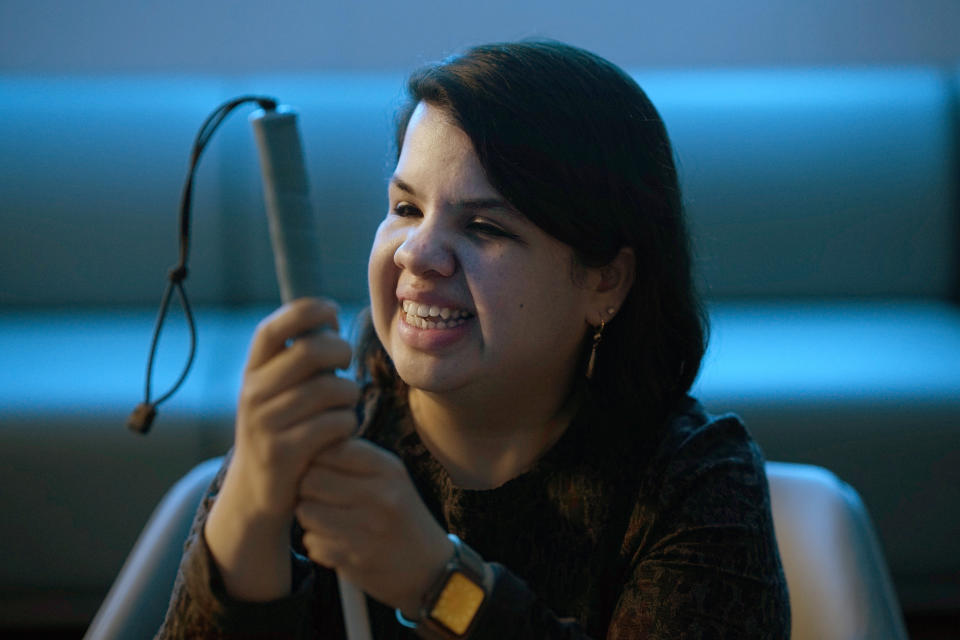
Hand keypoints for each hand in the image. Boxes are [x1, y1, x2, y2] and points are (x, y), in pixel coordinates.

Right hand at [227, 297, 359, 522]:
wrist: (257, 492)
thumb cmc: (283, 428)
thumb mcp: (278, 389)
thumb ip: (297, 357)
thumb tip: (328, 313)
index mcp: (253, 371)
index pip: (273, 328)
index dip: (307, 311)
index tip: (333, 313)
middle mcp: (253, 393)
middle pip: (310, 352)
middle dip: (341, 351)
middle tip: (346, 365)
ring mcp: (266, 423)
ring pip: (330, 389)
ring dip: (350, 393)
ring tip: (346, 402)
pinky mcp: (284, 452)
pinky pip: (335, 424)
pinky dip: (348, 423)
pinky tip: (342, 430)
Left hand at [295, 438, 453, 615]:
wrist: (429, 567)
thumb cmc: (400, 514)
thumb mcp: (390, 477)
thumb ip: (354, 457)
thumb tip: (308, 446)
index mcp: (388, 468)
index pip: (329, 449)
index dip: (316, 460)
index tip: (322, 471)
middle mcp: (380, 494)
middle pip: (310, 478)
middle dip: (307, 488)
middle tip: (319, 498)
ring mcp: (368, 528)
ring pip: (306, 510)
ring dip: (309, 517)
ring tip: (327, 520)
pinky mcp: (356, 557)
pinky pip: (311, 542)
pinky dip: (318, 544)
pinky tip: (336, 543)